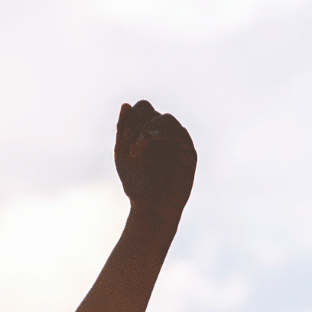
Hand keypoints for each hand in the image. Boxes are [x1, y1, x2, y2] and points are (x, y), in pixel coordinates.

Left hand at [113, 100, 195, 219]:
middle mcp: (162, 135)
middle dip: (137, 123)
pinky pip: (180, 133)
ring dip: (149, 128)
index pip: (142, 109)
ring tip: (138, 146)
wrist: (151, 208)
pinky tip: (150, 140)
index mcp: (146, 132)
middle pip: (151, 112)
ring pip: (166, 119)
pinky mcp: (188, 152)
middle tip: (130, 142)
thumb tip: (125, 104)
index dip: (132, 117)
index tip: (124, 137)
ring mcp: (176, 142)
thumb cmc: (136, 184)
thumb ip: (123, 129)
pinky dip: (163, 132)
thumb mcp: (122, 154)